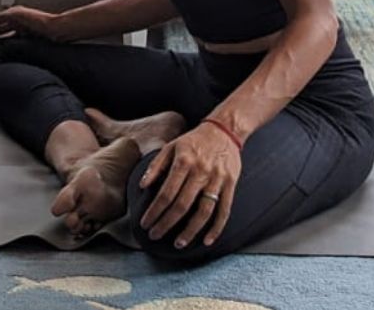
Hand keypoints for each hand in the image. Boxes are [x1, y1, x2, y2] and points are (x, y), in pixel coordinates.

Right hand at [0, 6, 61, 45]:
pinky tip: (1, 49)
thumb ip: (1, 16)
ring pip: (2, 33)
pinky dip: (3, 43)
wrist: (58, 30)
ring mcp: (22, 27)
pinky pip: (11, 39)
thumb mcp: (18, 16)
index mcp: (12, 14)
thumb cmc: (41, 21)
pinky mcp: (28, 35)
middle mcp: (16, 20)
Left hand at [138, 122, 240, 249]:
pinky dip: (217, 228)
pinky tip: (207, 240)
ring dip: (190, 230)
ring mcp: (217, 179)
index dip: (154, 211)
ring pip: (204, 211)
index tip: (145, 224)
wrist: (225, 130)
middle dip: (166, 223)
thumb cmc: (194, 141)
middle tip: (155, 236)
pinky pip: (224, 210)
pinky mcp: (230, 184)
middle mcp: (200, 171)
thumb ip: (156, 166)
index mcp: (184, 161)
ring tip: (178, 243)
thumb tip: (142, 186)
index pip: (166, 193)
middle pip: (182, 205)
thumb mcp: (171, 146)